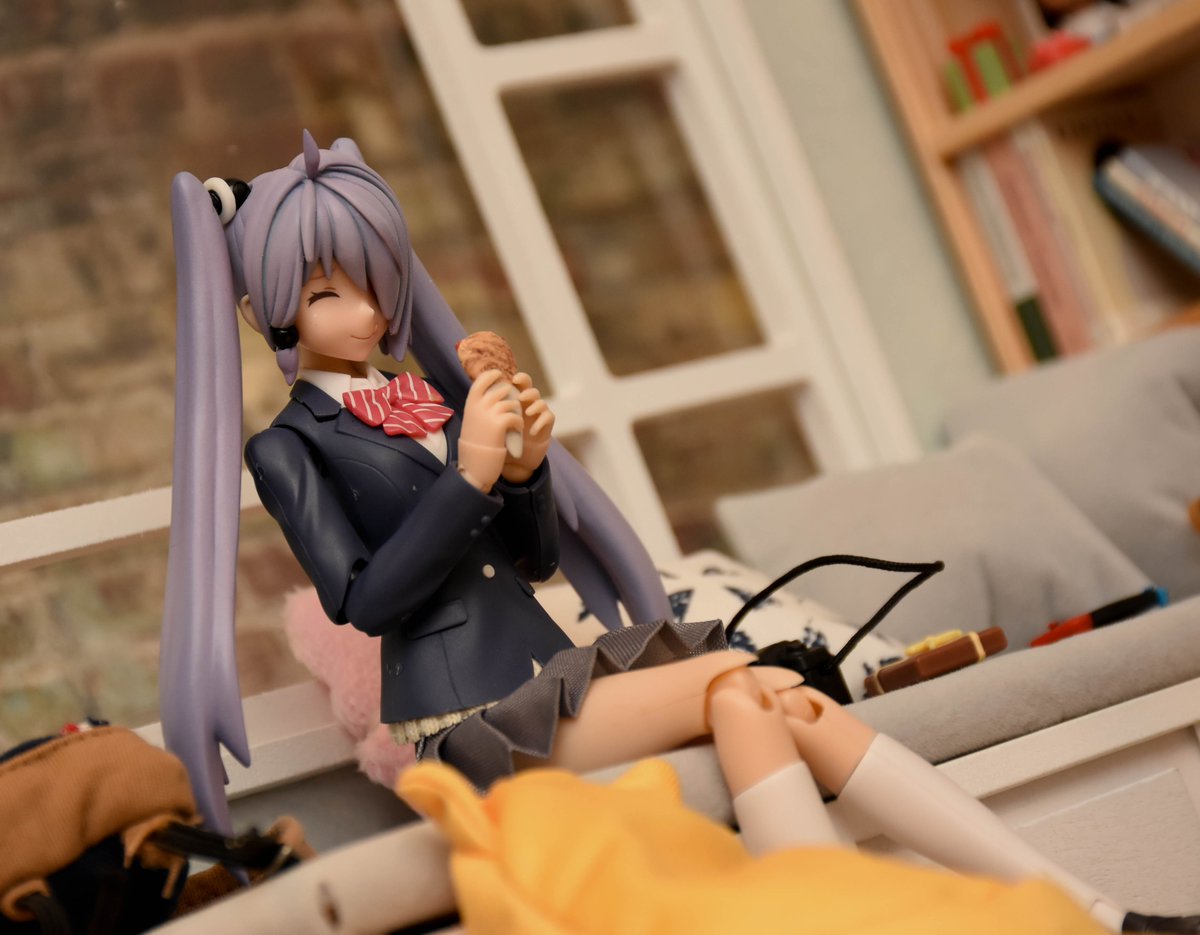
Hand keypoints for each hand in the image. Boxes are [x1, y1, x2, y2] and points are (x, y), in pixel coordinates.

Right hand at [459, 370, 522, 492]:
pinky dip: (519, 423)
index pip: (483, 378)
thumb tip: (494, 390)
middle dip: (512, 398)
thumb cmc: (475, 442)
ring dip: (517, 412)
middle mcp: (479, 404)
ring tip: (515, 423)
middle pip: (503, 389)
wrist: (474, 464)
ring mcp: (488, 413)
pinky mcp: (499, 424)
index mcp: (471, 402)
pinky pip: (516, 416)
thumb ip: (480, 404)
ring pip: (512, 403)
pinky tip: (516, 430)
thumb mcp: (472, 418)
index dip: (495, 375)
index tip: (502, 379)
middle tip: (513, 409)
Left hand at [501, 372, 554, 483]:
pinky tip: (531, 431)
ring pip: (542, 403)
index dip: (520, 378)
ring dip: (535, 405)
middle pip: (533, 391)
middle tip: (521, 396)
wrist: (515, 460)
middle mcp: (529, 406)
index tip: (512, 379)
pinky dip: (540, 422)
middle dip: (528, 390)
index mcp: (517, 401)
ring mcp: (538, 416)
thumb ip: (491, 410)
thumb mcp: (495, 423)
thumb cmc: (504, 440)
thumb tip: (478, 395)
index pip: (521, 384)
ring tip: (527, 413)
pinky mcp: (546, 426)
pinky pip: (548, 417)